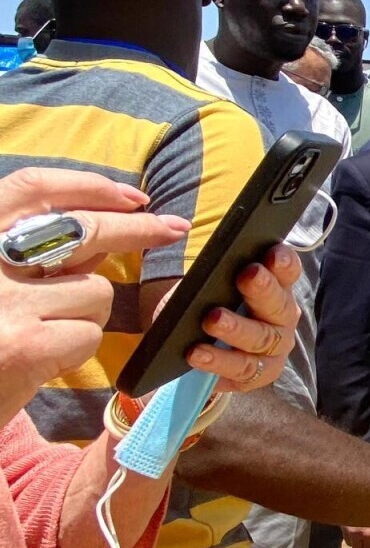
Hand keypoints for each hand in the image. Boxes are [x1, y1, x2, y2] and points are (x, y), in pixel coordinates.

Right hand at [0, 169, 189, 422]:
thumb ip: (39, 252)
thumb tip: (110, 225)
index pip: (30, 187)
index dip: (87, 186)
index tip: (131, 196)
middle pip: (80, 229)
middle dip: (137, 228)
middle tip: (175, 228)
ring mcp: (3, 302)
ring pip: (95, 289)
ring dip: (87, 313)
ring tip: (44, 335)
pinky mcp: (25, 345)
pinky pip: (89, 332)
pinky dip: (77, 347)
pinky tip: (42, 361)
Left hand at [186, 244, 301, 393]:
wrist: (193, 352)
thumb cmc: (204, 308)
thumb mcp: (199, 282)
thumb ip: (196, 261)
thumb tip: (176, 231)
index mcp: (275, 287)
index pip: (287, 271)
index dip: (283, 262)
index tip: (272, 253)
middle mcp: (282, 317)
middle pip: (279, 304)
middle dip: (264, 289)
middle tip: (248, 276)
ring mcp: (275, 347)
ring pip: (262, 338)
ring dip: (238, 328)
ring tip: (212, 320)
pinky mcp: (260, 374)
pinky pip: (242, 368)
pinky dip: (219, 361)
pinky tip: (197, 354)